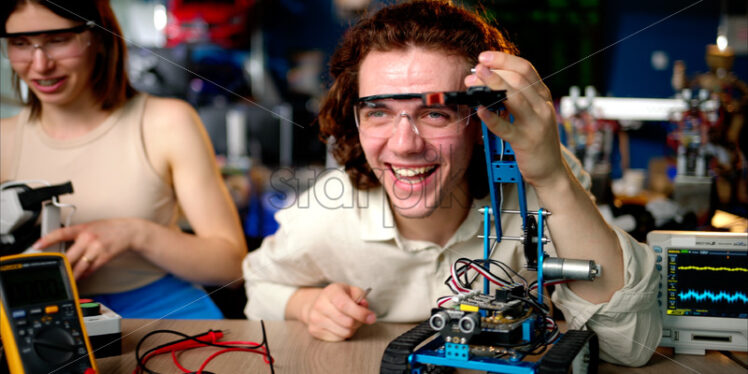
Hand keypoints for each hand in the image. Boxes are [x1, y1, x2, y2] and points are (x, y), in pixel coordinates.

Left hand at [33, 218, 140, 278]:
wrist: (129, 232)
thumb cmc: (109, 229)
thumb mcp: (91, 226)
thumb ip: (77, 235)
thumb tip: (61, 246)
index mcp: (83, 228)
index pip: (61, 233)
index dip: (48, 239)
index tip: (37, 245)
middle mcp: (89, 238)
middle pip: (69, 256)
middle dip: (61, 266)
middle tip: (54, 270)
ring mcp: (97, 249)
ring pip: (79, 266)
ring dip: (72, 275)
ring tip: (66, 278)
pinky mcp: (104, 257)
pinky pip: (90, 269)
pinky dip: (84, 274)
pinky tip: (82, 275)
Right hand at [301, 283, 375, 341]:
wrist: (316, 304)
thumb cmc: (339, 297)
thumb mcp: (350, 291)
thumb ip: (360, 296)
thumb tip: (364, 307)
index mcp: (330, 292)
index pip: (345, 305)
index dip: (360, 313)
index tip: (372, 318)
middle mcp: (320, 304)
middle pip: (347, 321)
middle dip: (358, 322)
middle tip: (360, 318)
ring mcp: (315, 319)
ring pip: (344, 332)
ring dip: (352, 329)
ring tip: (349, 321)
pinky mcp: (314, 331)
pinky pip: (338, 339)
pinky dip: (343, 334)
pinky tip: (340, 326)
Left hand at [465, 51, 567, 188]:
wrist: (551, 170)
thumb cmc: (536, 140)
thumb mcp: (532, 113)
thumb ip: (517, 97)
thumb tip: (488, 81)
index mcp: (542, 97)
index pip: (526, 69)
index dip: (504, 60)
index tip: (485, 57)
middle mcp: (541, 107)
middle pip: (520, 80)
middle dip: (495, 71)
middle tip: (475, 70)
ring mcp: (535, 124)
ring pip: (515, 98)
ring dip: (493, 85)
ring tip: (475, 80)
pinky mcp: (525, 142)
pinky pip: (506, 128)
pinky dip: (492, 118)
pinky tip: (480, 110)